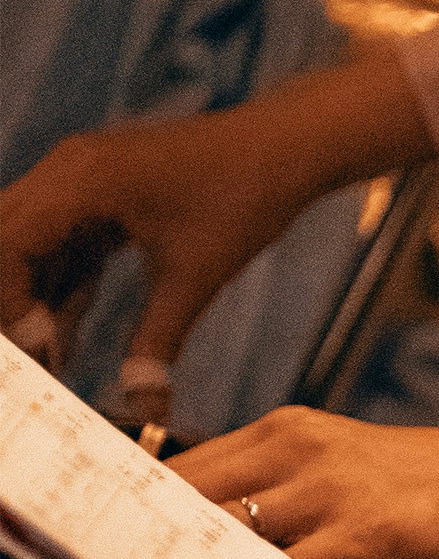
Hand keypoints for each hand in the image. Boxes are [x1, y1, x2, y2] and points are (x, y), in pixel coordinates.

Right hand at [0, 48, 430, 395]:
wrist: (289, 147)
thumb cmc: (247, 195)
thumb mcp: (197, 276)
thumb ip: (159, 341)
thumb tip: (145, 410)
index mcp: (80, 180)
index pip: (6, 243)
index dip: (12, 303)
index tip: (38, 351)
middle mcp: (68, 170)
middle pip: (6, 242)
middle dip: (14, 304)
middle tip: (33, 362)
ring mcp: (82, 179)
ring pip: (31, 245)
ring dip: (36, 301)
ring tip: (52, 363)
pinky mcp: (102, 193)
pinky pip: (63, 242)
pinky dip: (63, 287)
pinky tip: (68, 340)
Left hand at [172, 410, 438, 558]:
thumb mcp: (351, 473)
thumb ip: (290, 499)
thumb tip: (242, 553)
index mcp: (288, 431)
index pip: (185, 468)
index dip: (147, 512)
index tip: (125, 550)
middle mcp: (295, 451)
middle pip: (187, 498)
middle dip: (155, 546)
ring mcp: (323, 492)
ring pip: (228, 540)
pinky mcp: (356, 535)